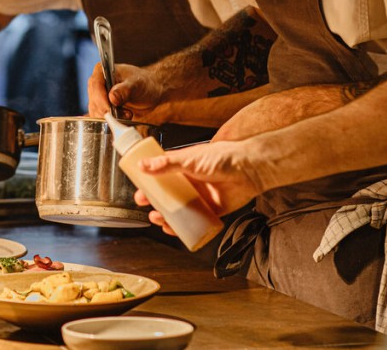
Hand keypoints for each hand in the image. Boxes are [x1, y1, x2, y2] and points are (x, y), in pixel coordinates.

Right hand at [86, 62, 167, 122]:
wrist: (150, 92)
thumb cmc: (144, 83)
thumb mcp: (137, 84)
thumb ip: (125, 90)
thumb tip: (112, 97)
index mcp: (102, 71)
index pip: (96, 85)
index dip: (100, 99)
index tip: (108, 111)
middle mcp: (96, 83)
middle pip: (94, 100)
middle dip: (107, 111)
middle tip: (123, 114)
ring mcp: (98, 96)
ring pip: (95, 111)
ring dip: (110, 117)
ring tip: (127, 114)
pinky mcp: (102, 108)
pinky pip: (100, 117)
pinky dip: (111, 121)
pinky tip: (124, 117)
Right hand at [132, 140, 259, 235]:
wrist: (248, 170)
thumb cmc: (222, 158)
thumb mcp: (189, 158)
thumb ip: (166, 164)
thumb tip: (143, 165)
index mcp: (184, 167)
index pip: (161, 175)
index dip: (149, 182)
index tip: (138, 188)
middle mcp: (191, 183)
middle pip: (167, 195)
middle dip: (154, 201)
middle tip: (144, 204)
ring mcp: (200, 197)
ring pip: (178, 210)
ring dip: (165, 216)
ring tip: (157, 218)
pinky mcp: (211, 211)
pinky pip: (194, 222)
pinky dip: (182, 228)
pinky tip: (172, 229)